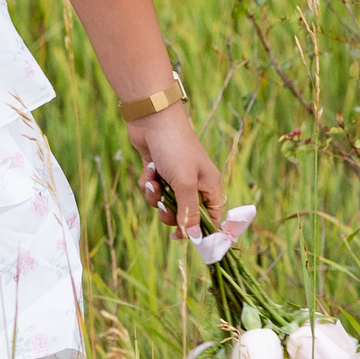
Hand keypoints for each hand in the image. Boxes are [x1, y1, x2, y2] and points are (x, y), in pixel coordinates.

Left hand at [129, 102, 220, 235]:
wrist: (151, 119)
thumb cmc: (174, 148)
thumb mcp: (184, 183)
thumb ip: (190, 212)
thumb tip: (196, 238)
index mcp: (209, 185)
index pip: (212, 217)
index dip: (201, 231)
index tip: (186, 239)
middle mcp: (194, 183)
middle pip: (185, 215)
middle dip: (171, 214)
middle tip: (164, 208)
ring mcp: (175, 177)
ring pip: (166, 204)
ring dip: (157, 197)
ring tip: (154, 182)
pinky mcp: (158, 172)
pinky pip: (153, 191)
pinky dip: (148, 184)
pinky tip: (148, 168)